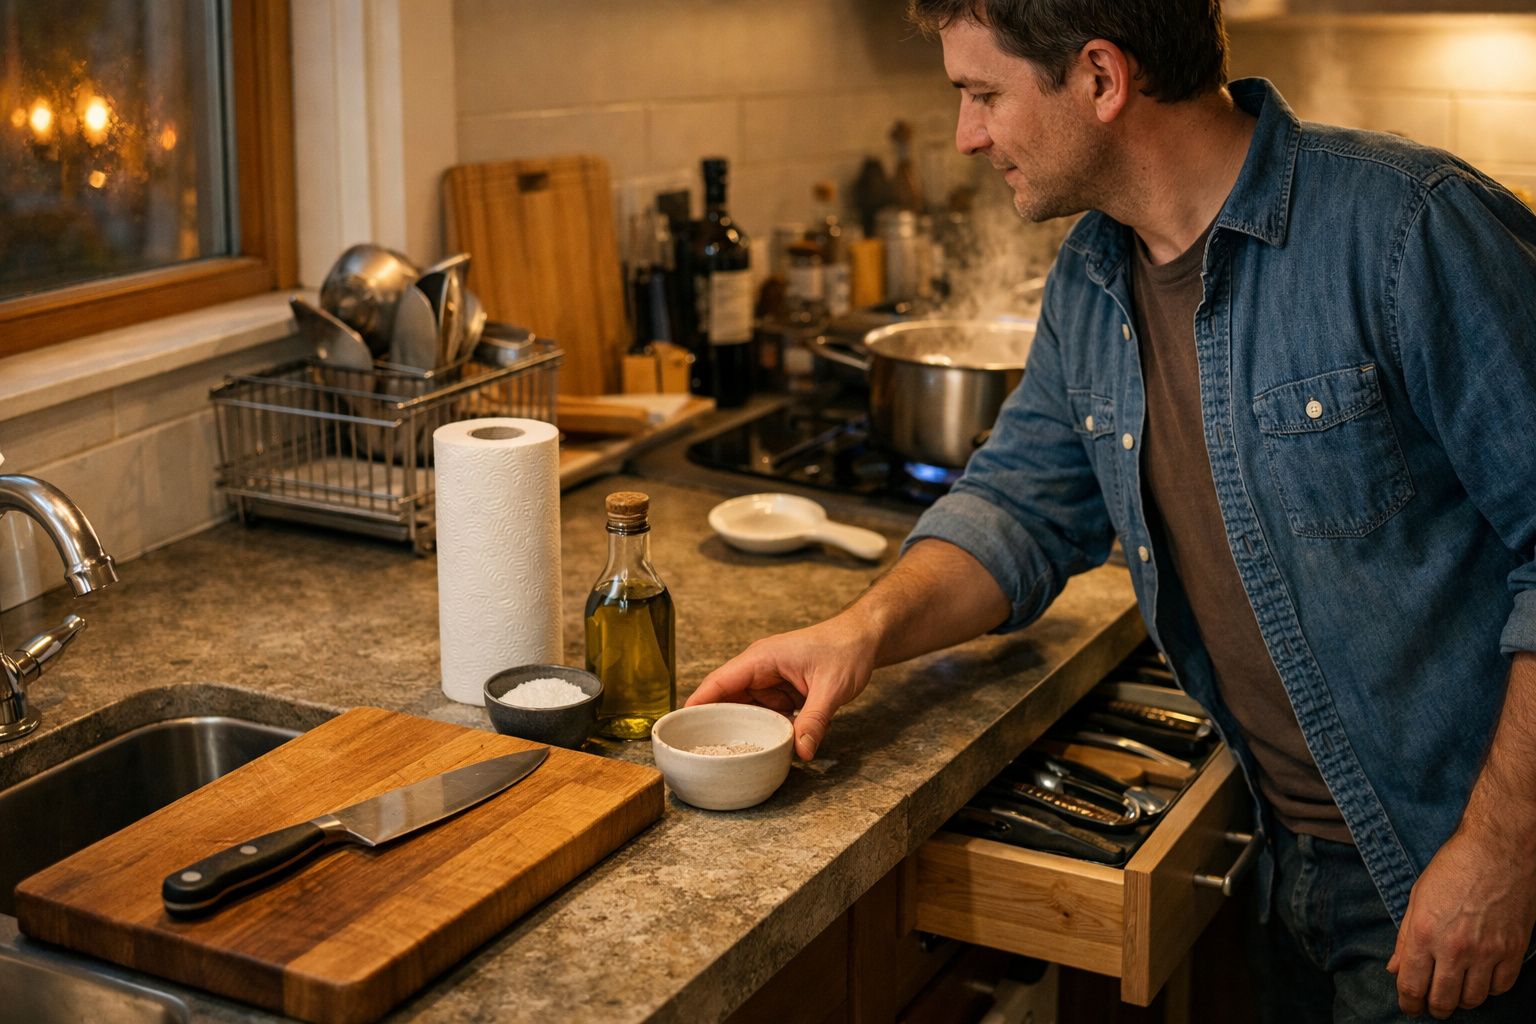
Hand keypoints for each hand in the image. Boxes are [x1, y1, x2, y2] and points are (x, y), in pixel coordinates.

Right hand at [687, 616, 876, 760]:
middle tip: (699, 754)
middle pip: (726, 699)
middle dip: (714, 724)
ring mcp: (770, 681)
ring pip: (745, 709)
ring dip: (741, 729)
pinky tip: (758, 748)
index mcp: (761, 659)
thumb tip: (802, 752)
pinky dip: (762, 729)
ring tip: (724, 756)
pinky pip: (764, 713)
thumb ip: (815, 720)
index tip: (677, 727)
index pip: (719, 682)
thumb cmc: (845, 649)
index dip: (697, 704)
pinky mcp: (782, 691)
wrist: (865, 638)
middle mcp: (759, 669)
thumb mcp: (831, 687)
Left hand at [1387, 829, 1535, 1017]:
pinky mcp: (1513, 951)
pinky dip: (1489, 989)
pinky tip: (1481, 978)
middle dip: (1434, 1008)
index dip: (1408, 1004)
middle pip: (1442, 1000)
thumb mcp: (1417, 899)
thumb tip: (1395, 969)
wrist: (1496, 852)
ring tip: (1456, 991)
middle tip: (1433, 1005)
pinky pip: (1501, 987)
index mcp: (1425, 934)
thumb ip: (1405, 939)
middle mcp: (1455, 948)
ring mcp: (1487, 952)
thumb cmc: (1452, 870)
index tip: (1409, 1007)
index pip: (1412, 986)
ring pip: (1473, 999)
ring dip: (1461, 1000)